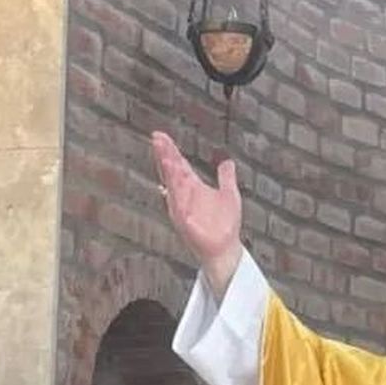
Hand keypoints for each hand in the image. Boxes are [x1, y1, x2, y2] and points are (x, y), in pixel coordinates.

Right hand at [151, 131, 243, 294]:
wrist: (225, 248)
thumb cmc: (225, 225)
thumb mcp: (228, 194)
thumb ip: (226, 177)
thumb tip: (227, 161)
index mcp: (193, 188)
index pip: (179, 165)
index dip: (170, 151)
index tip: (160, 136)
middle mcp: (185, 196)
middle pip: (171, 172)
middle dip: (165, 155)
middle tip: (157, 138)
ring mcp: (182, 208)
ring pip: (172, 186)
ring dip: (168, 172)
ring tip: (164, 155)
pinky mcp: (184, 222)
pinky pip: (177, 207)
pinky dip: (175, 196)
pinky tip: (169, 185)